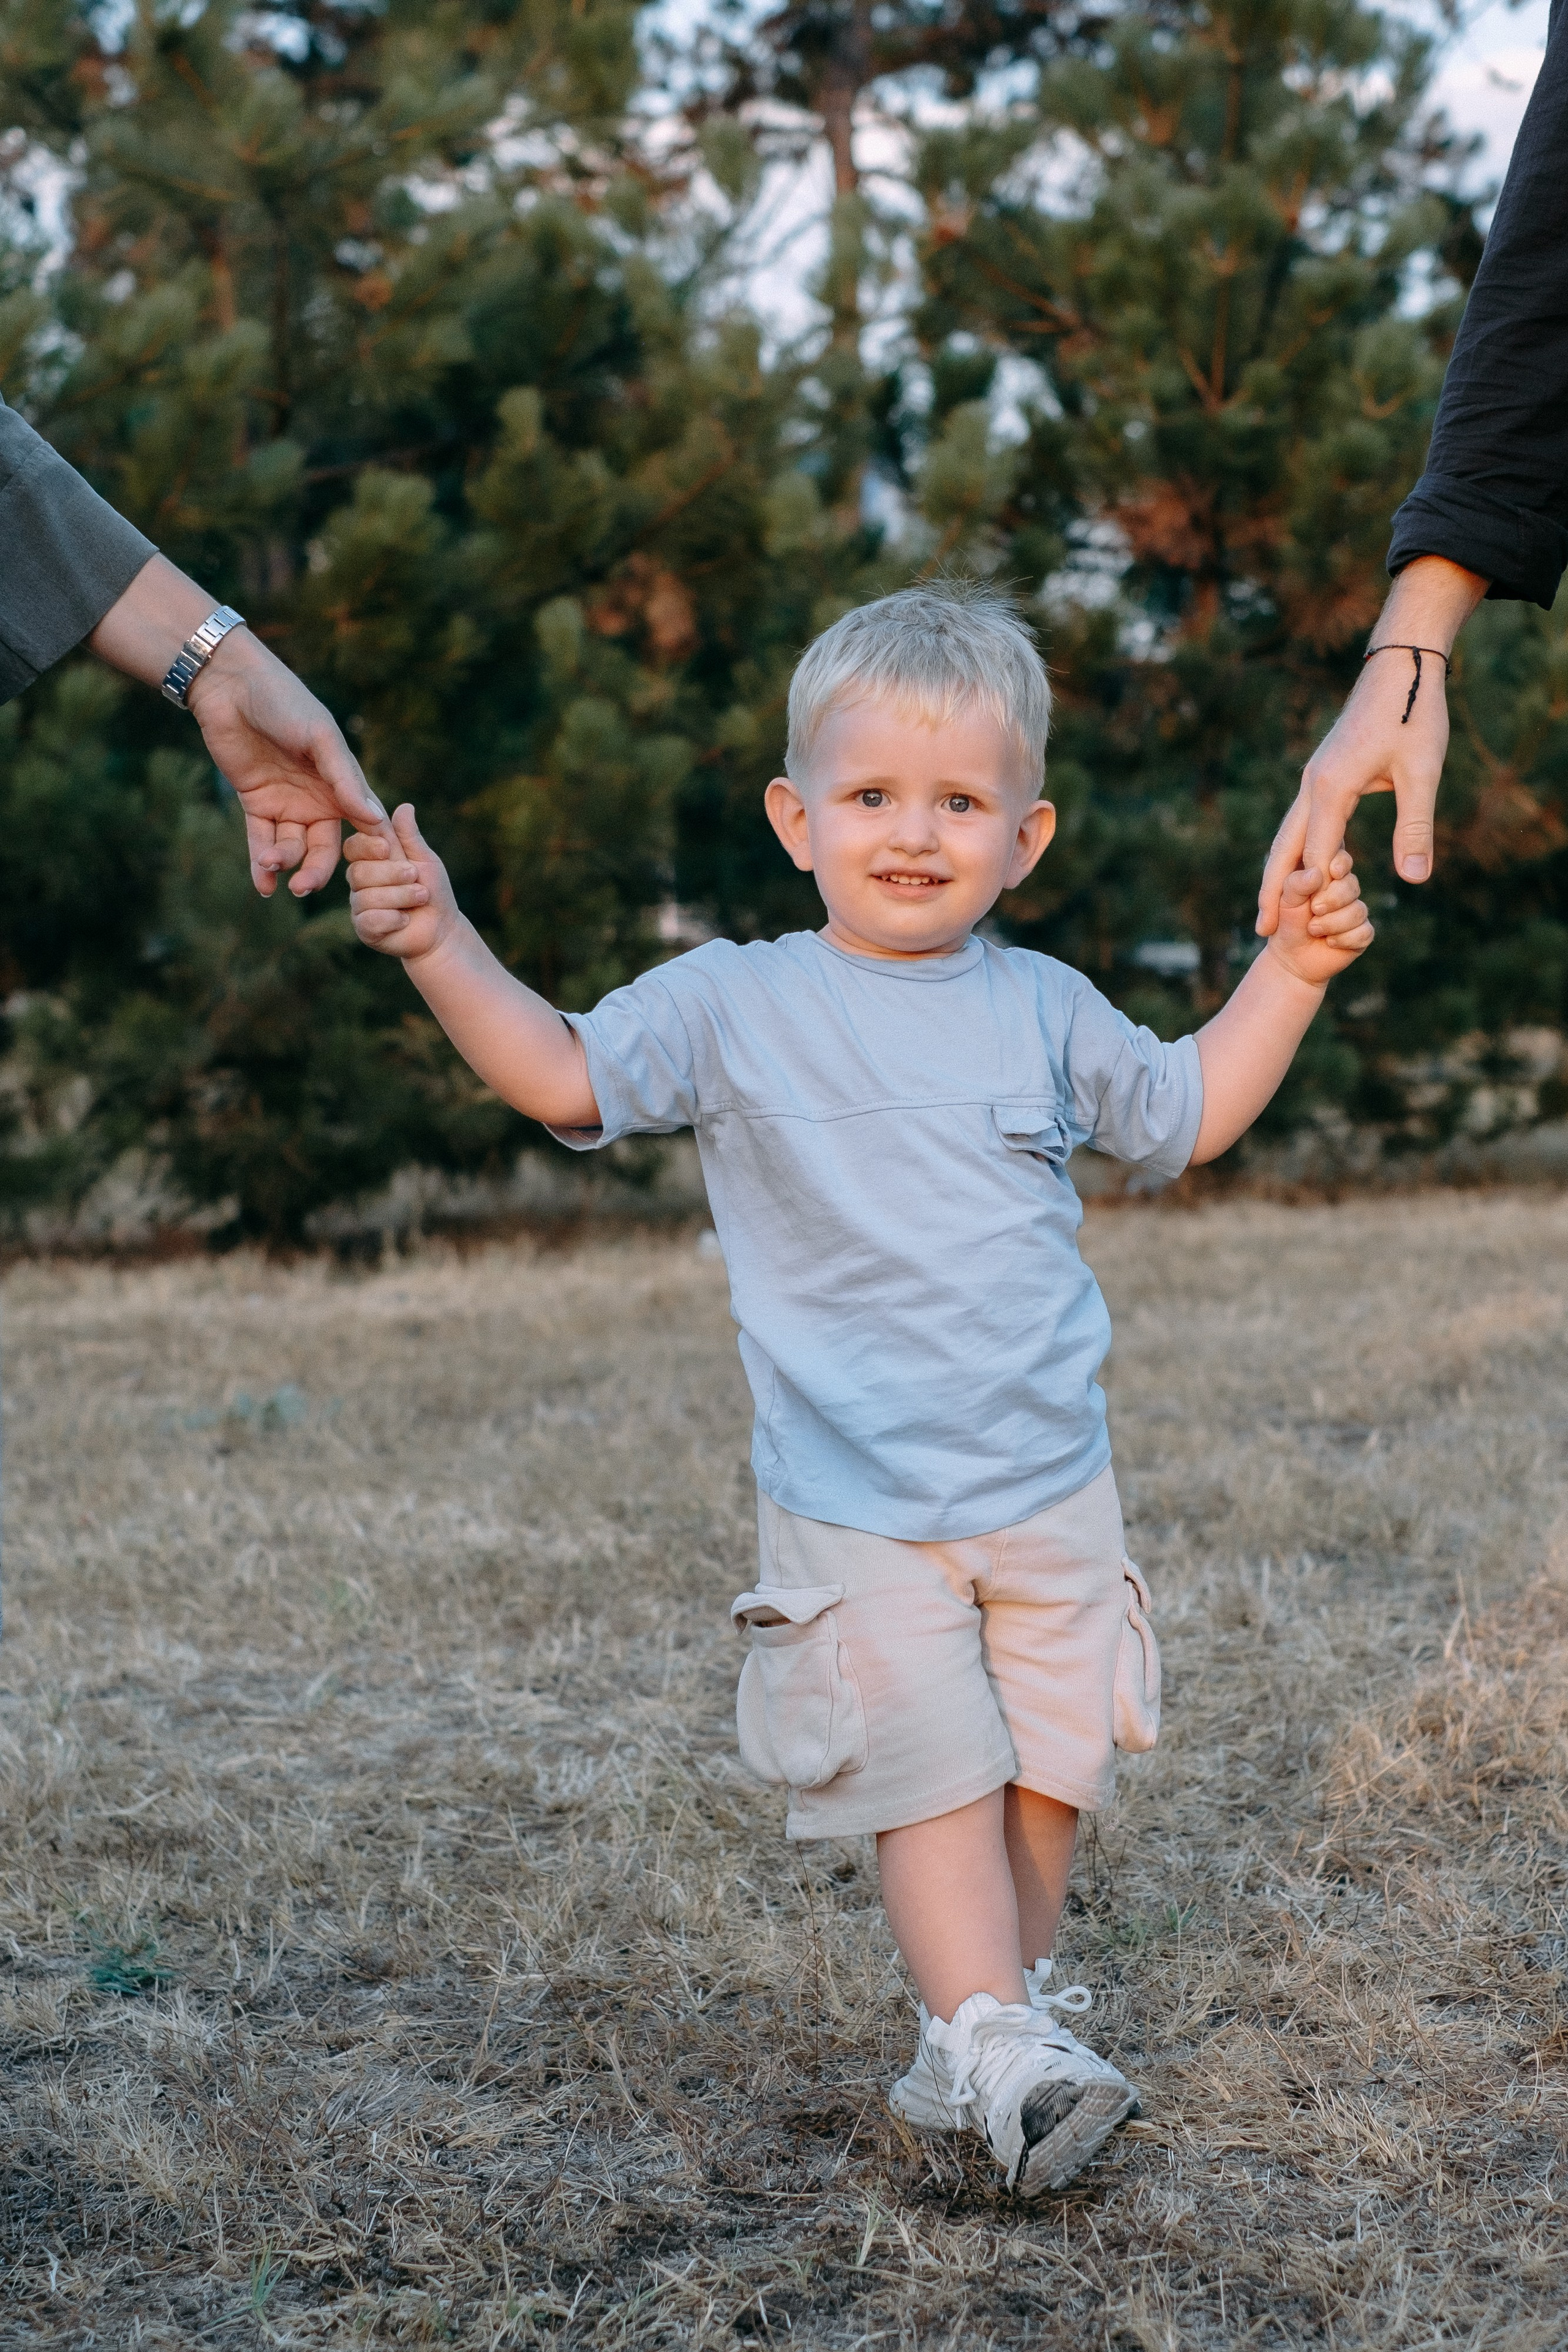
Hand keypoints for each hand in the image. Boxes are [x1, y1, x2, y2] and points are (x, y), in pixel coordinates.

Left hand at [88, 553, 386, 896]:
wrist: (231, 685)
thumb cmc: (285, 702)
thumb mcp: (320, 738)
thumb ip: (345, 780)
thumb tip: (375, 820)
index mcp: (342, 784)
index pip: (361, 827)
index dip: (367, 852)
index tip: (370, 878)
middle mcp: (317, 799)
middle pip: (323, 848)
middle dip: (315, 870)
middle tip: (303, 887)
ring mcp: (286, 803)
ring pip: (291, 847)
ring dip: (283, 863)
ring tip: (272, 867)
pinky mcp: (255, 803)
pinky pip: (261, 841)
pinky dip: (261, 865)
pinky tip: (263, 885)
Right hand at [346, 803, 457, 960]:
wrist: (442, 929)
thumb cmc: (433, 891)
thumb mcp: (425, 859)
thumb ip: (410, 836)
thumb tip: (405, 806)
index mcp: (371, 861)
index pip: (353, 847)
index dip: (366, 846)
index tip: (387, 849)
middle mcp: (360, 883)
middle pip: (357, 872)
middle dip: (392, 874)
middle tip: (416, 877)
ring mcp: (360, 907)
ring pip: (366, 897)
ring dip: (400, 896)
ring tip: (421, 897)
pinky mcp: (365, 930)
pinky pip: (369, 920)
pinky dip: (393, 919)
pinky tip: (405, 919)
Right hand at [1255, 556, 1486, 937]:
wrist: (1403, 665)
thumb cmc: (1416, 714)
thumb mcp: (1423, 772)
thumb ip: (1416, 826)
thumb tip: (1415, 879)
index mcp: (1332, 786)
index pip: (1319, 853)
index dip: (1318, 891)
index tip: (1314, 927)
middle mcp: (1313, 784)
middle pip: (1284, 848)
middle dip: (1272, 890)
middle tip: (1261, 930)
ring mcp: (1315, 778)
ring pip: (1288, 834)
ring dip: (1279, 872)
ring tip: (1269, 908)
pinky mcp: (1324, 773)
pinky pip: (1302, 821)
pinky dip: (1296, 851)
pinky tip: (1301, 870)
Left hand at [1265, 848, 1373, 988]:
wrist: (1291, 957)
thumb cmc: (1287, 922)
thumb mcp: (1285, 901)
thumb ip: (1297, 884)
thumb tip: (1316, 874)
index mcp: (1327, 875)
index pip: (1342, 861)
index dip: (1340, 865)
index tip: (1332, 872)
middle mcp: (1345, 890)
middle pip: (1352, 886)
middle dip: (1332, 900)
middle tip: (1314, 910)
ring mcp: (1356, 911)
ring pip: (1358, 911)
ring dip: (1333, 923)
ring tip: (1313, 929)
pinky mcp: (1362, 933)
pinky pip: (1364, 932)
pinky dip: (1343, 940)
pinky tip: (1330, 942)